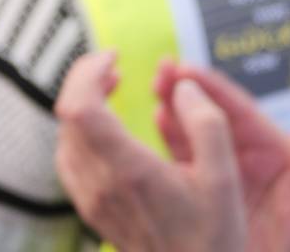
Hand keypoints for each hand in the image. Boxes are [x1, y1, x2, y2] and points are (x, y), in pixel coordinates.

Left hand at [53, 53, 289, 251]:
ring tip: (113, 91)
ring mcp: (91, 201)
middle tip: (116, 67)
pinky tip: (109, 131)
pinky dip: (82, 133)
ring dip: (84, 106)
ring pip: (65, 137)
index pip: (78, 106)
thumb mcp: (224, 177)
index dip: (87, 71)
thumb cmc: (213, 238)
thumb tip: (182, 85)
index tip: (115, 56)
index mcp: (128, 171)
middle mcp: (100, 186)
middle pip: (68, 115)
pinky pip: (70, 160)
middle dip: (87, 81)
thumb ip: (206, 122)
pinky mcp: (92, 212)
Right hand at [155, 62, 289, 251]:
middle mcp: (250, 159)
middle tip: (161, 68)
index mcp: (277, 154)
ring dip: (176, 108)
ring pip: (199, 134)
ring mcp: (229, 176)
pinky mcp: (213, 196)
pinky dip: (172, 140)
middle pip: (215, 116)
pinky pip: (189, 162)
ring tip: (153, 85)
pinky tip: (155, 119)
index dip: (213, 88)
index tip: (186, 68)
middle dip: (189, 90)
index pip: (242, 113)